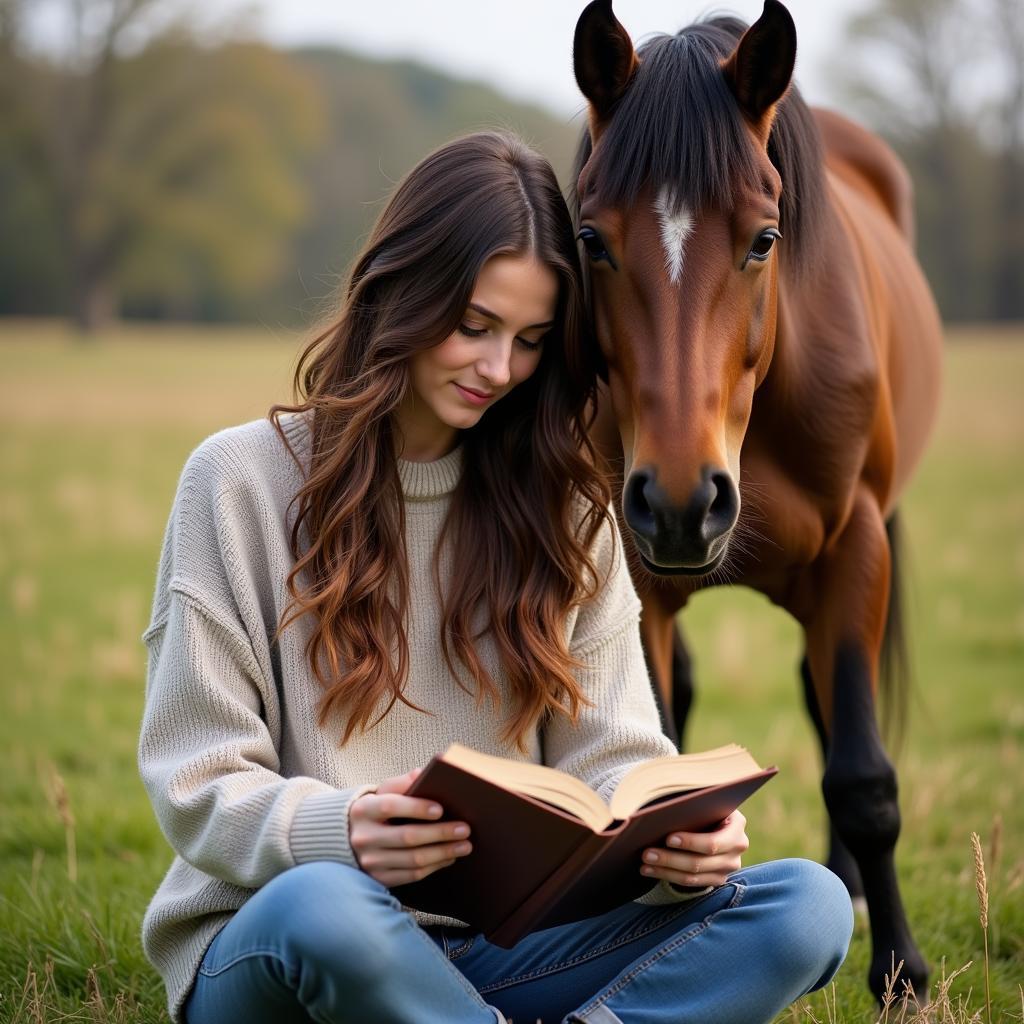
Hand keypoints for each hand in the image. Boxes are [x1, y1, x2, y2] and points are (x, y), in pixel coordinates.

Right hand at [349, 767, 472, 886]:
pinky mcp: (379, 879)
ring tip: (464, 845)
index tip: (441, 809)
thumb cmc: (373, 811)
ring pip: (412, 859)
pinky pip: (411, 875)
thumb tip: (421, 773)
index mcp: (363, 810)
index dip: (416, 808)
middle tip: (464, 829)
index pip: (390, 806)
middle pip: (407, 837)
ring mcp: (370, 861)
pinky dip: (433, 867)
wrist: (346, 839)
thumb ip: (401, 783)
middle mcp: (364, 837)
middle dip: (440, 833)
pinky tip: (449, 858)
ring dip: (443, 853)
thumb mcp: (380, 793)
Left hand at [639, 810, 748, 887]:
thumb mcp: (704, 800)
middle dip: (670, 858)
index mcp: (736, 826)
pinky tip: (650, 870)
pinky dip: (667, 876)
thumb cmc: (703, 804)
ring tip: (644, 863)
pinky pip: (690, 883)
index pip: (713, 842)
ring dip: (665, 870)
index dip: (691, 842)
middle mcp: (736, 849)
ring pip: (693, 876)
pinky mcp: (717, 878)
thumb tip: (663, 805)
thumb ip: (692, 803)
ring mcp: (728, 867)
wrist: (714, 818)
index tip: (668, 838)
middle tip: (647, 853)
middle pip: (700, 862)